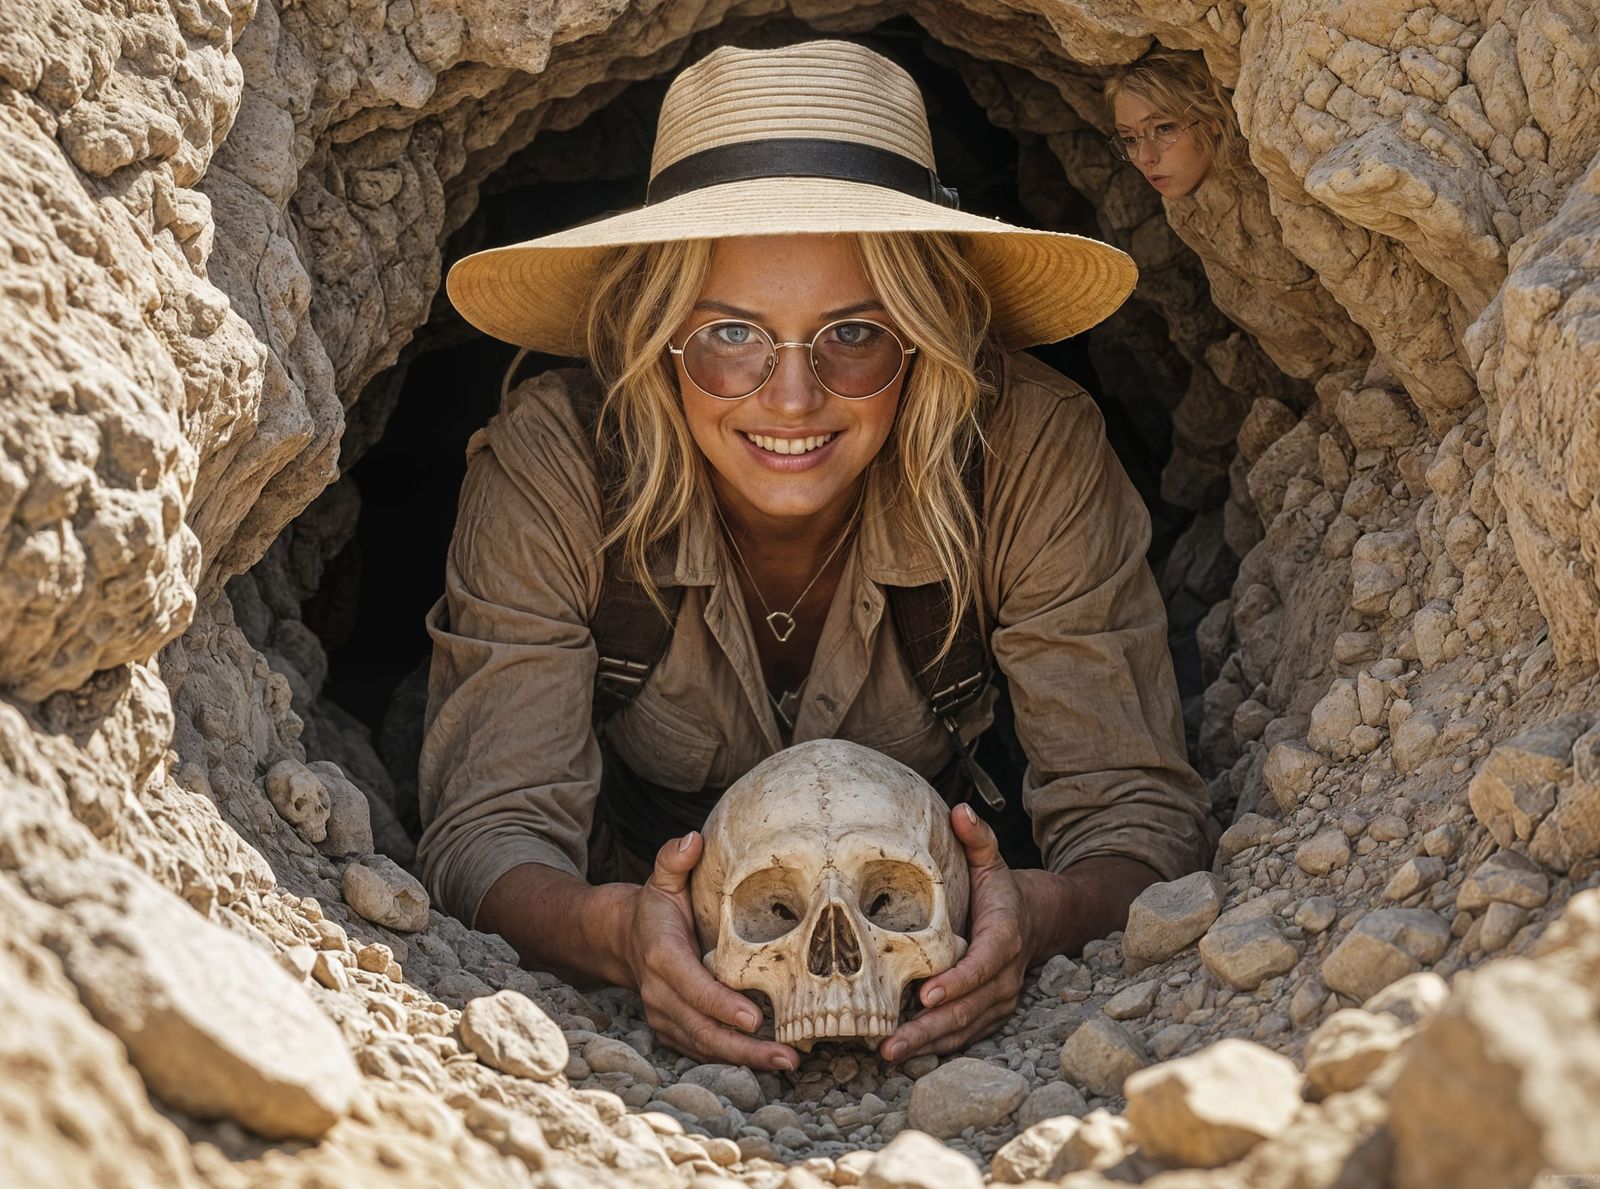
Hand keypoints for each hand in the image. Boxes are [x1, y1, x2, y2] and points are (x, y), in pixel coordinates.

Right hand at [618, 831, 800, 1069]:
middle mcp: (660, 994)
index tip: (755, 1019)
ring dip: (744, 1059)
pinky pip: (700, 1050)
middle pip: (703, 1029)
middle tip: (786, 1056)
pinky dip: (730, 1059)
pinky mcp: (671, 1029)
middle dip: (744, 1047)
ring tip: (785, 1062)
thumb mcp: (663, 879)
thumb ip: (675, 860)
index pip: (694, 988)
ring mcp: (663, 1016)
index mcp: (662, 957)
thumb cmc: (655, 908)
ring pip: (704, 1046)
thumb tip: (693, 838)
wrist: (622, 938)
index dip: (723, 1005)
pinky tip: (764, 1062)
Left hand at [879, 803, 1034, 1061]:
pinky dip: (937, 1046)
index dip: (956, 981)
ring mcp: (999, 1000)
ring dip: (927, 1044)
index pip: (981, 965)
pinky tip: (905, 1054)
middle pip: (968, 1009)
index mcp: (1003, 938)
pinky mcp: (990, 1013)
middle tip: (890, 1042)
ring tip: (889, 1054)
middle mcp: (1004, 976)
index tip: (926, 995)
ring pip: (963, 1029)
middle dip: (928, 1028)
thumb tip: (960, 808)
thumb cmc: (1001, 889)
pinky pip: (964, 1035)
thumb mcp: (991, 860)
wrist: (1037, 919)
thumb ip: (976, 838)